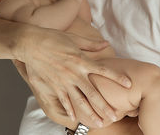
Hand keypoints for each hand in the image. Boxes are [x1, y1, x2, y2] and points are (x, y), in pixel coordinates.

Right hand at [12, 27, 131, 127]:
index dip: (117, 77)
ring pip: (80, 100)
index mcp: (81, 60)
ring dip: (90, 112)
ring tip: (100, 122)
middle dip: (105, 105)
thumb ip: (91, 44)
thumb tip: (106, 44)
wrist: (31, 43)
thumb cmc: (52, 38)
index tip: (128, 84)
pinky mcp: (54, 85)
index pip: (103, 70)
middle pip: (93, 93)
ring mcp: (64, 81)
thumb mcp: (74, 38)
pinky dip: (70, 110)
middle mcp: (74, 73)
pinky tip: (76, 118)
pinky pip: (64, 100)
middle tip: (115, 116)